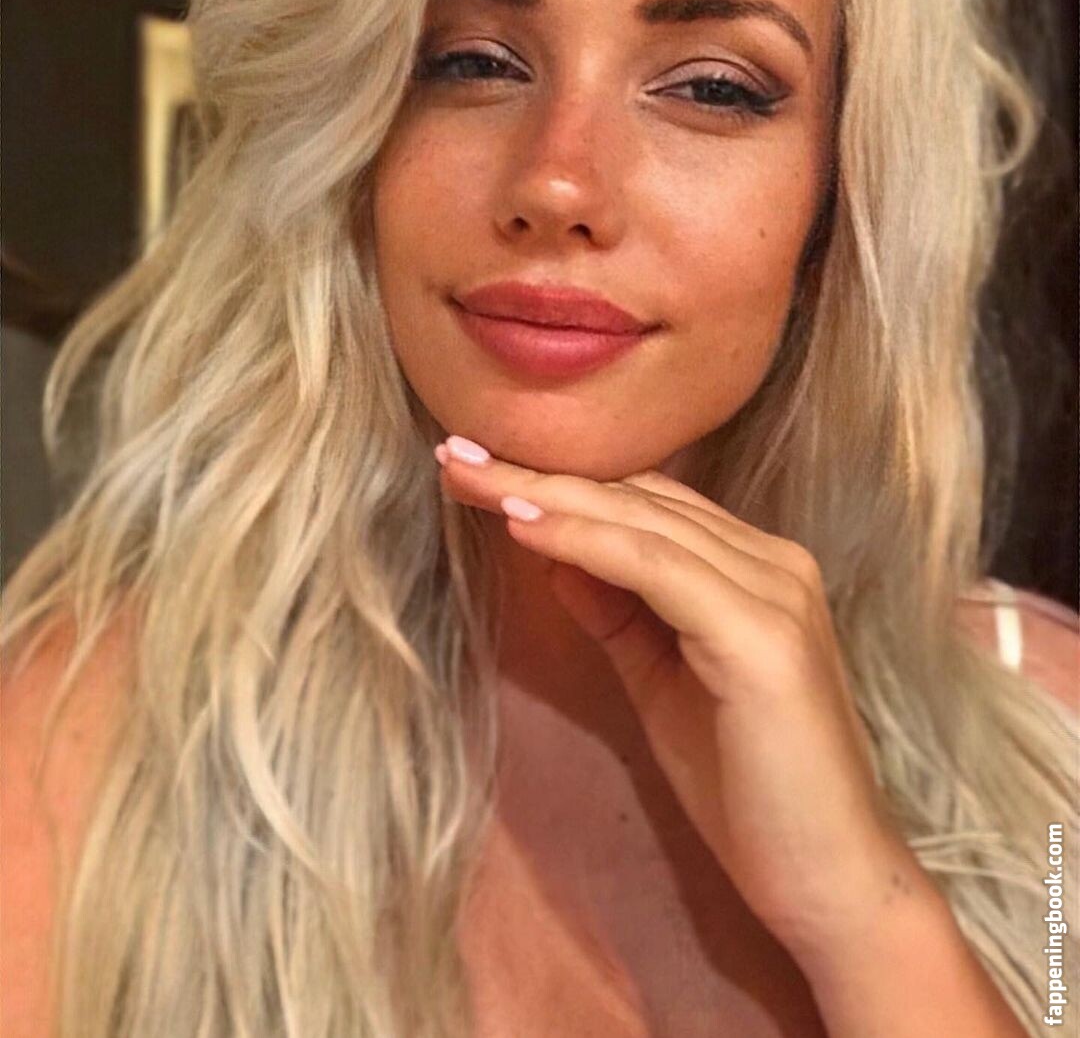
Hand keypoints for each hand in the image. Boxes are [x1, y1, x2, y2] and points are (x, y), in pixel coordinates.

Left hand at [435, 434, 931, 966]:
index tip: (481, 468)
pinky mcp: (762, 635)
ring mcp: (775, 592)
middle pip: (639, 499)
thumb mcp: (662, 683)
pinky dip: (585, 540)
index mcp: (758, 569)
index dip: (564, 481)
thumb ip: (618, 613)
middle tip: (456, 456)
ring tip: (470, 475)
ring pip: (642, 523)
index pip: (647, 504)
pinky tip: (522, 524)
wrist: (830, 884)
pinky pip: (656, 568)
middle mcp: (775, 563)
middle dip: (540, 474)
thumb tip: (550, 551)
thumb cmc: (749, 792)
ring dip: (548, 495)